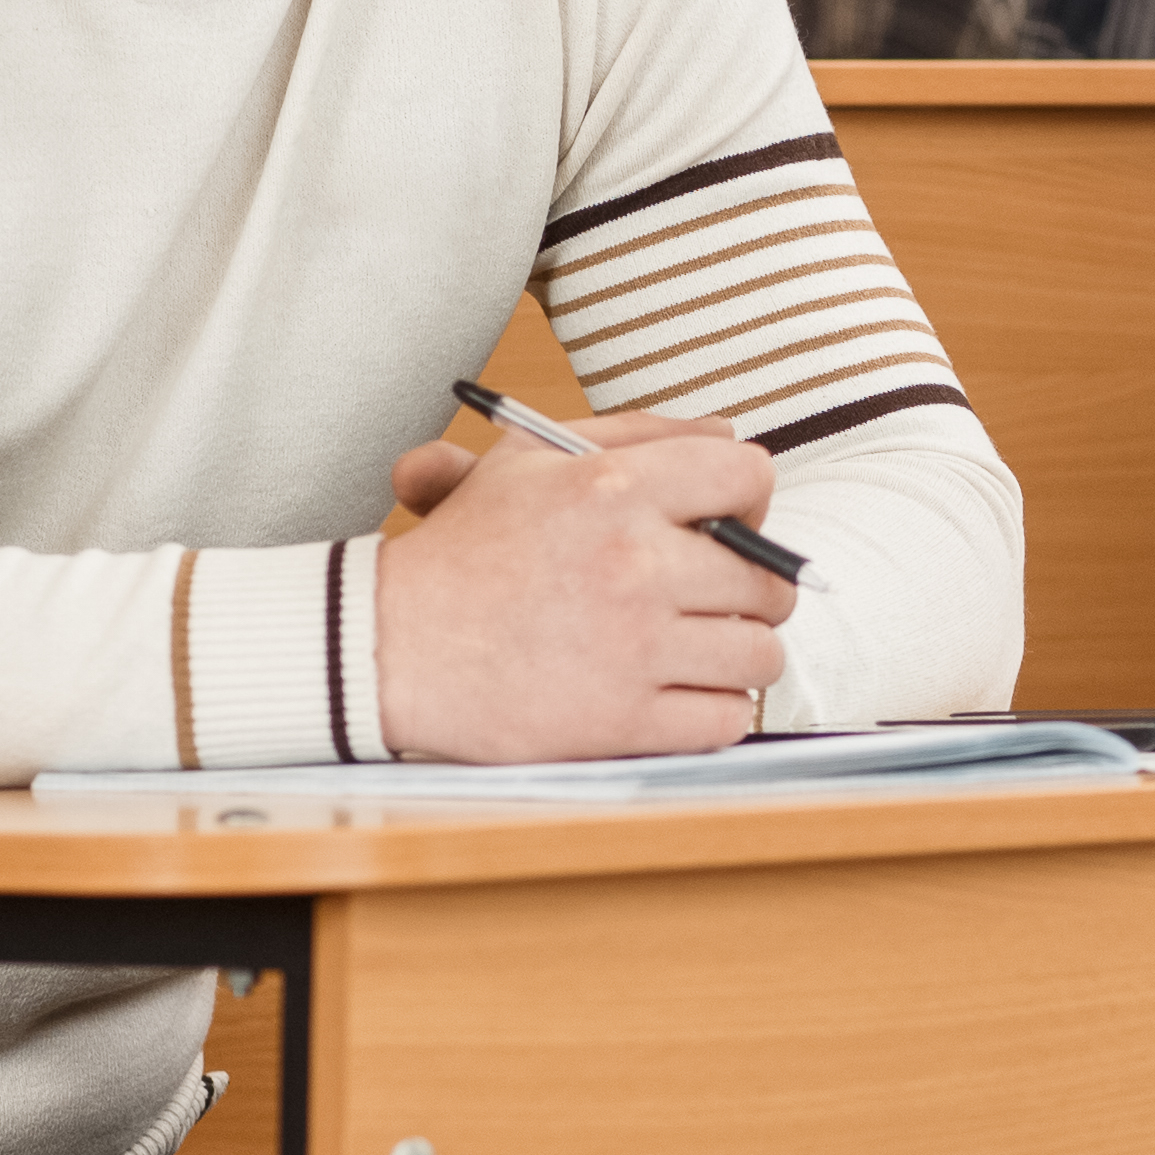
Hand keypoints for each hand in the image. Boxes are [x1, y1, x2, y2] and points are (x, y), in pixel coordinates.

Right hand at [372, 410, 795, 759]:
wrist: (387, 648)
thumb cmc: (459, 555)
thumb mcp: (527, 461)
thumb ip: (633, 434)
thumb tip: (725, 432)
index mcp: (612, 488)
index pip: (749, 475)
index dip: (751, 499)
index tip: (730, 524)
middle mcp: (632, 563)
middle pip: (767, 578)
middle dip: (751, 589)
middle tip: (715, 599)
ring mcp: (633, 647)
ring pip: (758, 654)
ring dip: (737, 655)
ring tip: (698, 651)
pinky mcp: (624, 721)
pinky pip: (726, 718)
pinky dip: (714, 711)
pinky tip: (680, 696)